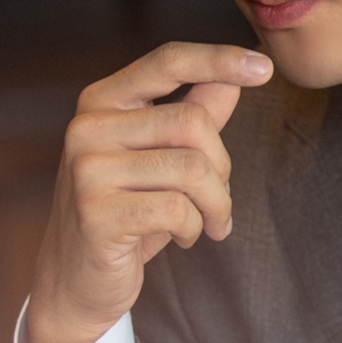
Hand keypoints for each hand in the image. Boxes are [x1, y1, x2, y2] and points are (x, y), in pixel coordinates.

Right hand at [26, 42, 273, 342]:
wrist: (77, 282)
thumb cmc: (127, 215)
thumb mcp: (161, 162)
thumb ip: (193, 117)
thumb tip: (233, 80)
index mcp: (102, 102)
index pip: (168, 61)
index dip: (219, 60)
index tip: (264, 67)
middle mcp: (88, 127)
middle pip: (193, 124)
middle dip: (223, 169)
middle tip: (219, 203)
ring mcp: (88, 169)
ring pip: (193, 170)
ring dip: (216, 206)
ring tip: (208, 225)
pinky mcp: (97, 214)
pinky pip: (178, 210)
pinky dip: (194, 229)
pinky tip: (181, 239)